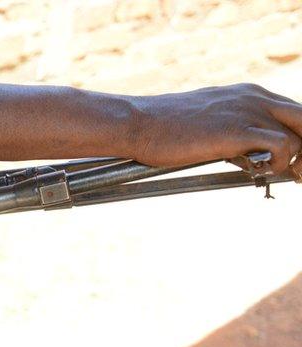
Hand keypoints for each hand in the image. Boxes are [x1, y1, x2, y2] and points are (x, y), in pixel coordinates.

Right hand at [133, 83, 301, 174]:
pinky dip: (278, 163)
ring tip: (274, 175)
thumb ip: (230, 127)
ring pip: (299, 136)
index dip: (299, 139)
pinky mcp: (238, 130)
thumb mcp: (206, 120)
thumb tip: (242, 149)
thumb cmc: (163, 128)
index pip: (295, 113)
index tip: (291, 163)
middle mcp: (255, 97)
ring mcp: (248, 112)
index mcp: (249, 94)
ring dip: (294, 161)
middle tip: (296, 174)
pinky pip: (283, 146)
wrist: (137, 123)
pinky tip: (257, 172)